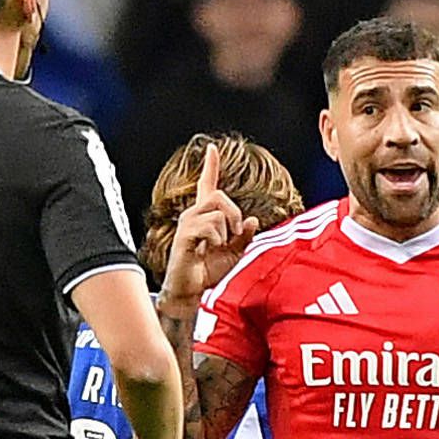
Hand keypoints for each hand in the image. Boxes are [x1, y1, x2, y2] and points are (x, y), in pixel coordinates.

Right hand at [160, 159, 253, 308]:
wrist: (191, 290)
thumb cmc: (208, 271)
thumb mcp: (235, 253)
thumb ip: (244, 236)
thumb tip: (252, 221)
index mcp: (205, 215)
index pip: (207, 185)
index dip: (211, 166)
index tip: (213, 148)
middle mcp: (194, 214)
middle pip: (220, 196)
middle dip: (234, 214)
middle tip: (234, 234)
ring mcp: (188, 222)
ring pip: (218, 211)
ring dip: (226, 231)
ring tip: (218, 246)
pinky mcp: (185, 234)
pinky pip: (211, 226)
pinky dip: (217, 239)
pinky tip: (208, 250)